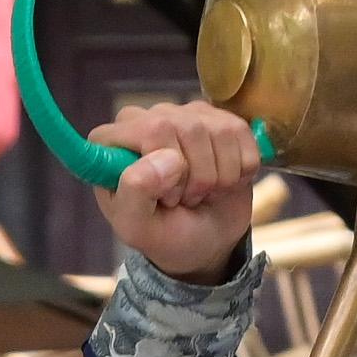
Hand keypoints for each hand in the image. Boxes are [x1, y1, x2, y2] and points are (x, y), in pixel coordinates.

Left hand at [91, 102, 261, 283]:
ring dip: (219, 177)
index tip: (164, 198)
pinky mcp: (222, 122)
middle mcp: (148, 119)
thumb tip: (166, 157)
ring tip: (202, 192)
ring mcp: (186, 116)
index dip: (166, 169)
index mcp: (114, 141)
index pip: (151, 130)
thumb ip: (134, 194)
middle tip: (184, 198)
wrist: (204, 241)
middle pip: (188, 128)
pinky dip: (241, 170)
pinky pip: (242, 136)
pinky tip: (223, 181)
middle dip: (196, 177)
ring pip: (219, 132)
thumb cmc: (164, 234)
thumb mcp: (137, 229)